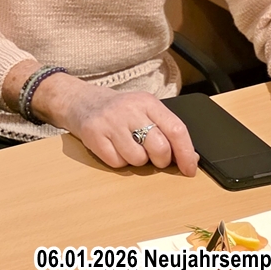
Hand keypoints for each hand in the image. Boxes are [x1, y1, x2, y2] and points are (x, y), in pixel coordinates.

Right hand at [32, 74, 198, 175]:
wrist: (80, 100)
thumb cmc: (118, 110)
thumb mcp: (144, 111)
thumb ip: (167, 130)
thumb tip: (190, 157)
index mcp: (147, 102)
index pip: (176, 129)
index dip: (186, 153)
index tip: (189, 169)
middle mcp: (129, 110)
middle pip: (159, 148)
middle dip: (160, 160)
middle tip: (152, 155)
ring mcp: (110, 122)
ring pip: (138, 159)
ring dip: (136, 160)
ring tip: (127, 145)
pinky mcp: (94, 135)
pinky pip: (117, 163)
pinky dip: (118, 161)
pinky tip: (113, 147)